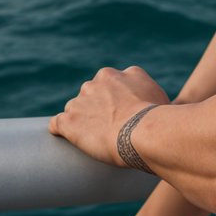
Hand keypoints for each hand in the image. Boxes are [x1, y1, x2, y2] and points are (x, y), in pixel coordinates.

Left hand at [49, 66, 169, 165]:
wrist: (143, 132)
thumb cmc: (158, 119)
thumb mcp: (158, 95)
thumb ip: (147, 93)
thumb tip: (151, 105)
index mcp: (118, 74)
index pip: (109, 84)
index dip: (113, 101)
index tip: (119, 114)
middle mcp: (97, 81)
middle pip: (90, 94)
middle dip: (96, 109)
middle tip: (108, 129)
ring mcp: (81, 100)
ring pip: (75, 109)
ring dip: (81, 122)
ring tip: (93, 141)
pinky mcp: (69, 121)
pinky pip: (57, 124)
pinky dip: (61, 132)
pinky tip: (66, 141)